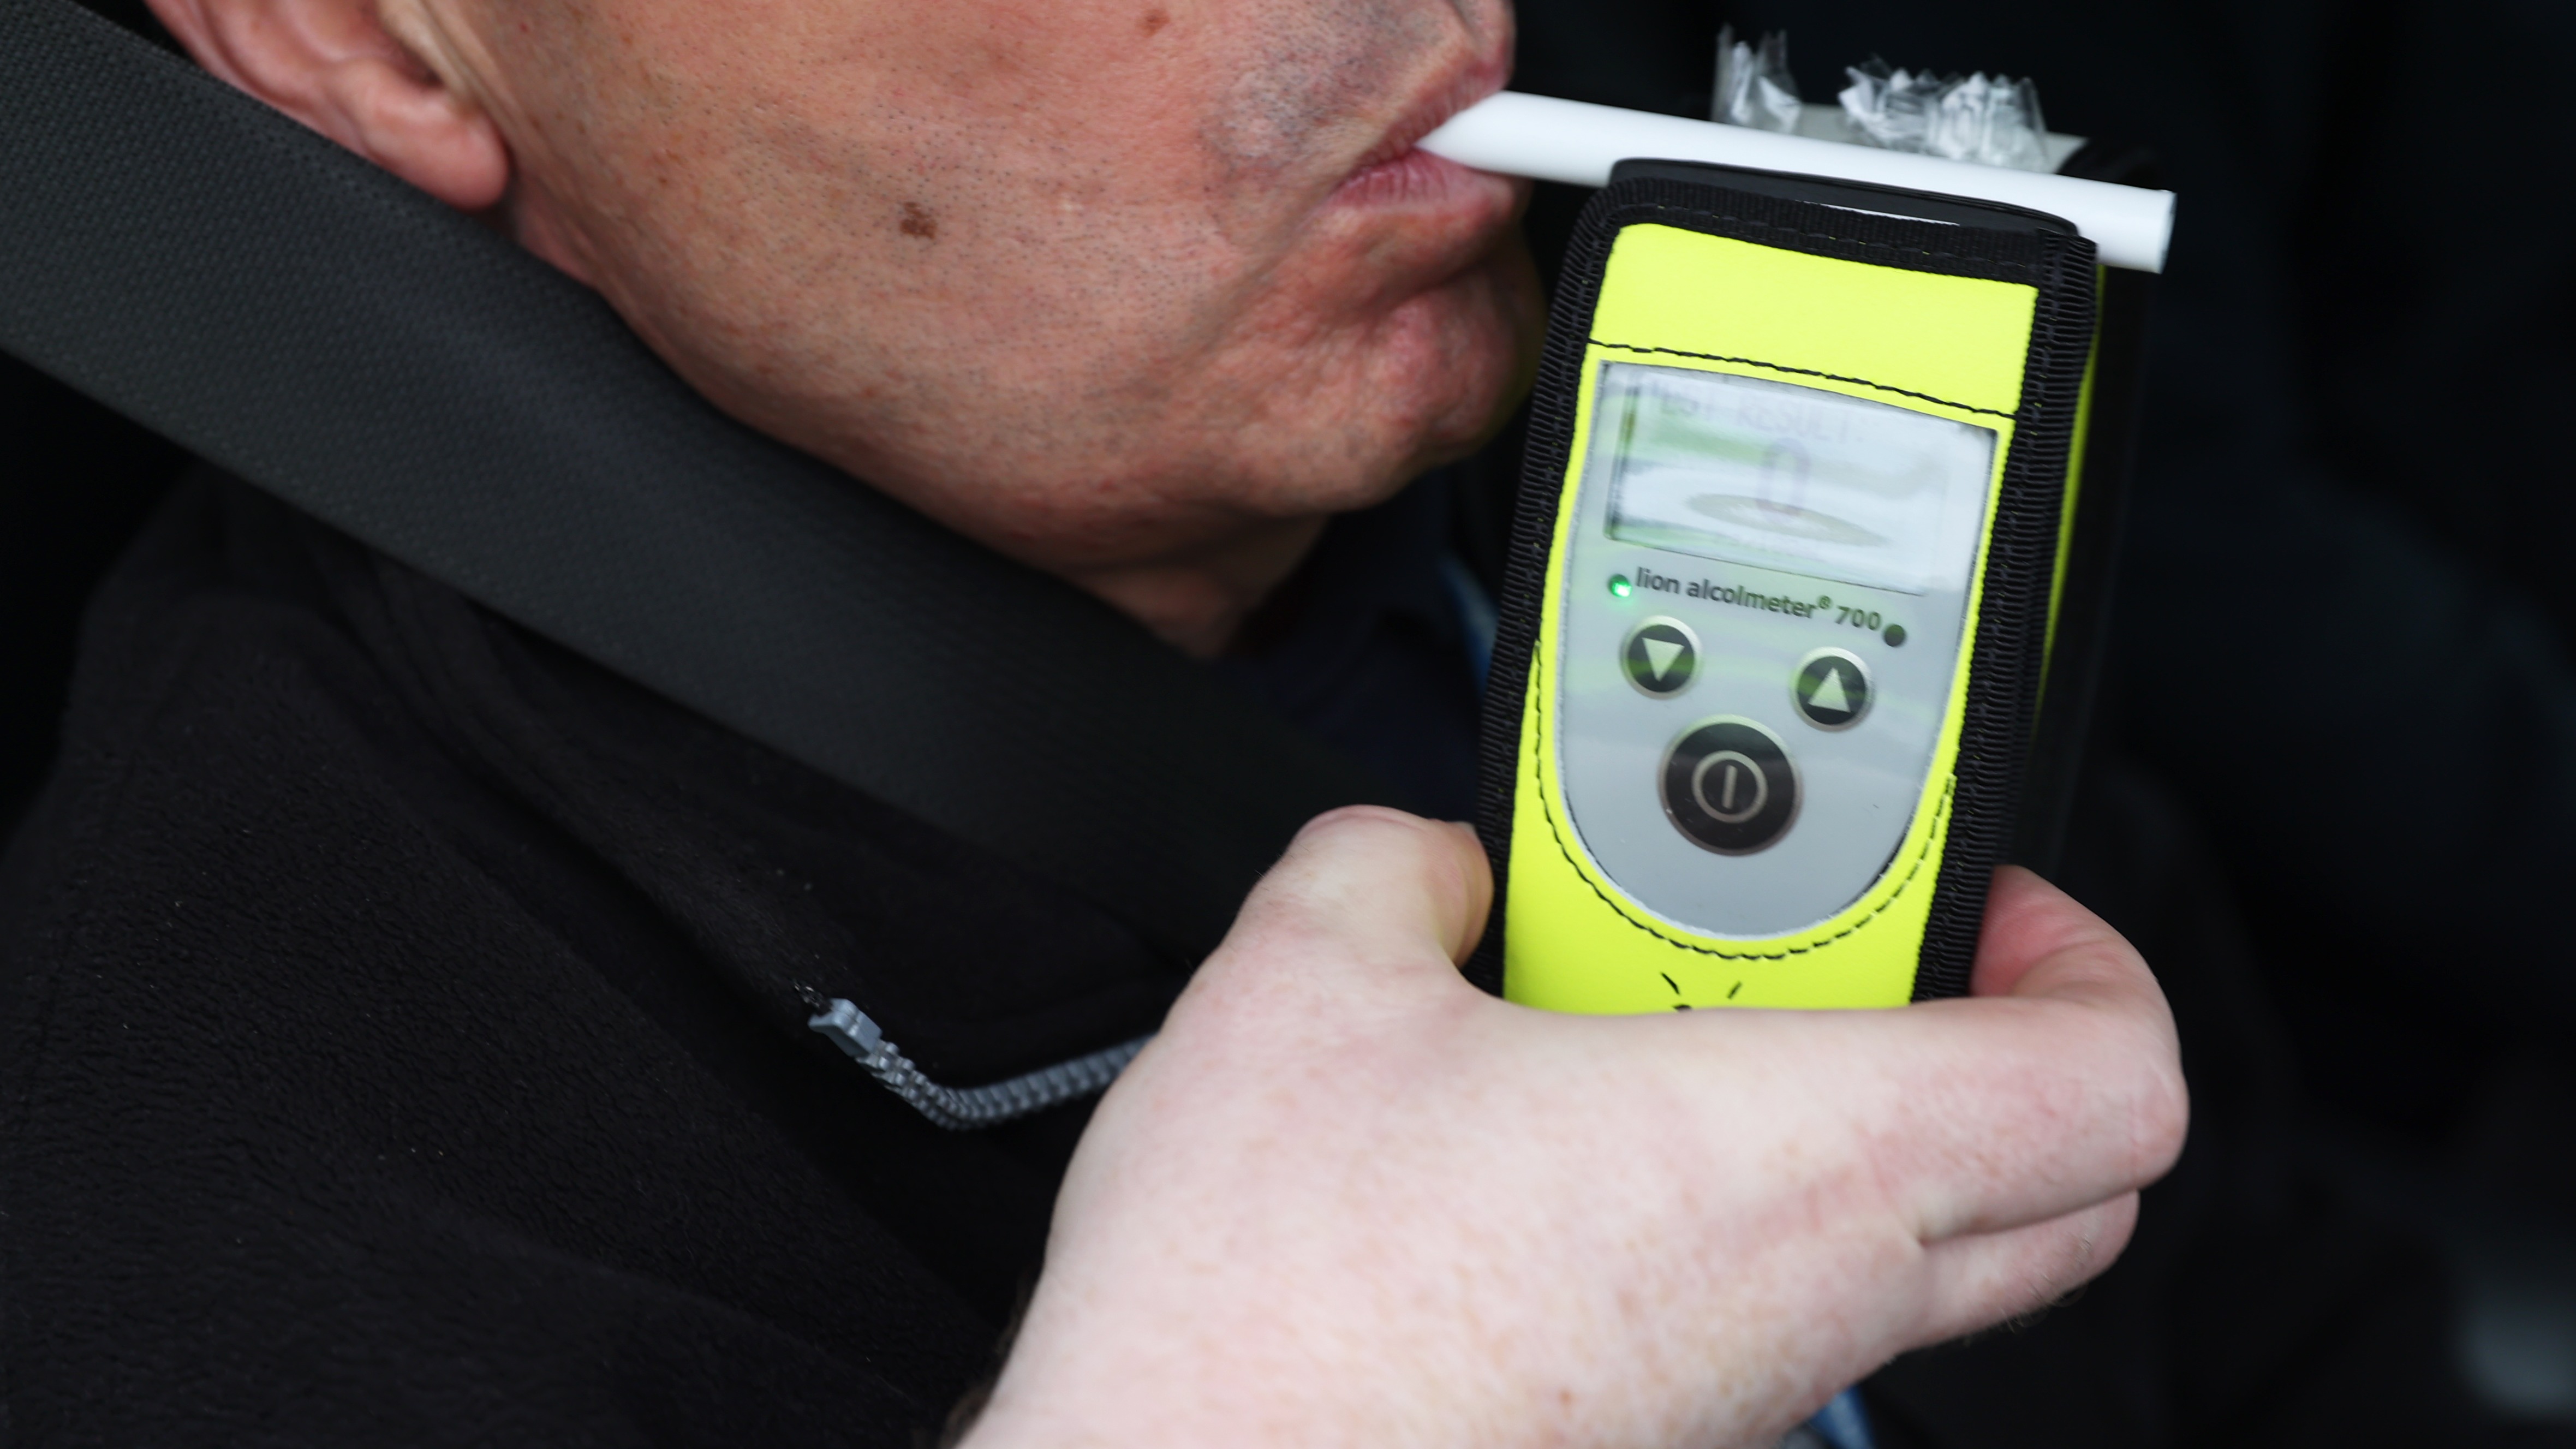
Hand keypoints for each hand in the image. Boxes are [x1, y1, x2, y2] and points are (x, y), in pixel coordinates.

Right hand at [965, 807, 2186, 1448]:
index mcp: (1799, 1159)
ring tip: (1645, 1001)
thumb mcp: (1301, 977)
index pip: (2115, 1074)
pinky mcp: (1666, 1416)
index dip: (2088, 952)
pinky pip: (1768, 1280)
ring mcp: (1752, 1376)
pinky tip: (1549, 1121)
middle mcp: (1814, 1291)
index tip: (1979, 892)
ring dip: (1816, 1092)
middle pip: (2053, 1170)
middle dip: (1977, 1023)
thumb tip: (1432, 870)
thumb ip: (1397, 864)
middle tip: (1831, 937)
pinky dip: (1711, 1179)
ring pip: (1905, 1229)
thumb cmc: (1271, 1314)